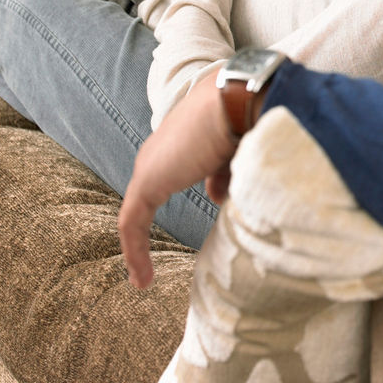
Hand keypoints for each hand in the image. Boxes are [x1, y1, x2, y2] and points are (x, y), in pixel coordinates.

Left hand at [118, 78, 237, 288]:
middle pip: (149, 193)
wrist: (241, 101)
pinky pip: (132, 224)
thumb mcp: (238, 152)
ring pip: (138, 213)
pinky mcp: (147, 183)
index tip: (185, 224)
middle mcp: (162, 150)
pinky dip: (135, 252)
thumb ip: (224, 175)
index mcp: (183, 139)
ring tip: (145, 279)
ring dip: (139, 246)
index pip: (174, 170)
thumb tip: (217, 196)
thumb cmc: (249, 118)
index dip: (177, 196)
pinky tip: (142, 280)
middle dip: (148, 227)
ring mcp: (152, 165)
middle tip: (152, 264)